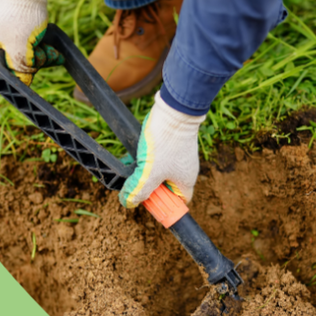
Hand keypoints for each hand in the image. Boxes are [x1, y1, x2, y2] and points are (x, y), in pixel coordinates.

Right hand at [0, 0, 62, 87]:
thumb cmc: (20, 17)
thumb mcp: (21, 48)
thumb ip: (20, 70)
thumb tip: (24, 81)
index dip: (0, 85)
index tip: (17, 82)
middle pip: (4, 72)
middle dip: (24, 70)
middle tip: (37, 59)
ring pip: (16, 63)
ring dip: (34, 61)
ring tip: (46, 49)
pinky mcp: (11, 39)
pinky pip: (23, 54)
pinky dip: (35, 53)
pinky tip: (46, 47)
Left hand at [119, 91, 204, 207]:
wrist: (173, 110)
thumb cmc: (166, 142)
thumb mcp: (150, 172)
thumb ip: (139, 190)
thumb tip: (129, 203)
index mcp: (186, 181)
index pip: (177, 202)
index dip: (162, 205)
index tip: (147, 202)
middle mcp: (184, 170)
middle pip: (164, 188)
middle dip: (148, 187)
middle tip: (135, 185)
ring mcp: (177, 157)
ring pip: (157, 173)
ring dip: (143, 173)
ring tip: (132, 169)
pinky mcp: (169, 145)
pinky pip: (155, 159)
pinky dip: (144, 160)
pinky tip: (133, 157)